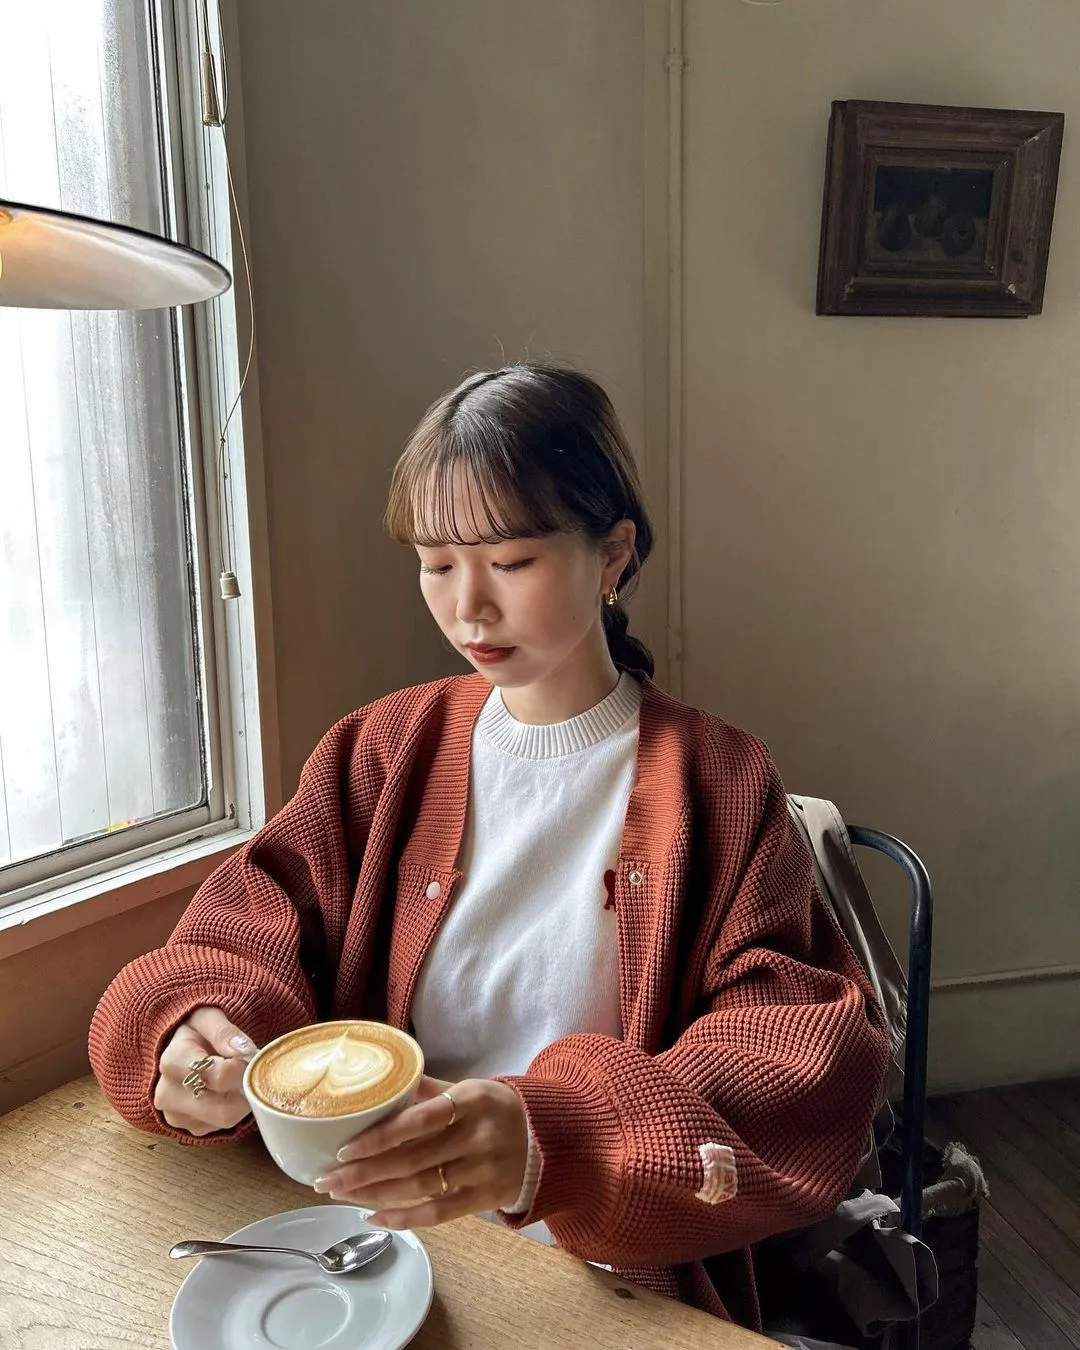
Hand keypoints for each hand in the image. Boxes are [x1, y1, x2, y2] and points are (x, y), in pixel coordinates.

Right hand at [154, 1006, 257, 1136]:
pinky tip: (225, 1092)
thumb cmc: (197, 1032)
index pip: (217, 1076)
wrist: (180, 1048)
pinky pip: (221, 1128)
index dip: (240, 1068)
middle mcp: (167, 1094)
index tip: (247, 1055)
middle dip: (244, 1090)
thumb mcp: (208, 1018)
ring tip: (234, 1079)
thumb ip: (224, 1031)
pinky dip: (231, 1110)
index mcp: (172, 1062)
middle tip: (247, 1071)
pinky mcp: (188, 1128)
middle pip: (223, 1109)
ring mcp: (175, 1116)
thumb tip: (242, 1051)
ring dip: (239, 1100)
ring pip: (224, 1120)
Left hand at [313, 1075, 528, 1229]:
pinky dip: (405, 1218)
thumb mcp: (470, 1089)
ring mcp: (483, 1171)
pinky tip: (375, 1215)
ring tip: (340, 1195)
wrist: (549, 1138)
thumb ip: (428, 1090)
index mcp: (471, 1101)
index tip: (345, 1148)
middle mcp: (477, 1137)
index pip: (419, 1120)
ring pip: (420, 1188)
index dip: (380, 1136)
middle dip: (363, 1172)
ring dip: (375, 1194)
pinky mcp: (485, 1198)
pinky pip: (439, 1213)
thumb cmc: (497, 1109)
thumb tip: (382, 1083)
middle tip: (326, 1179)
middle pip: (412, 1159)